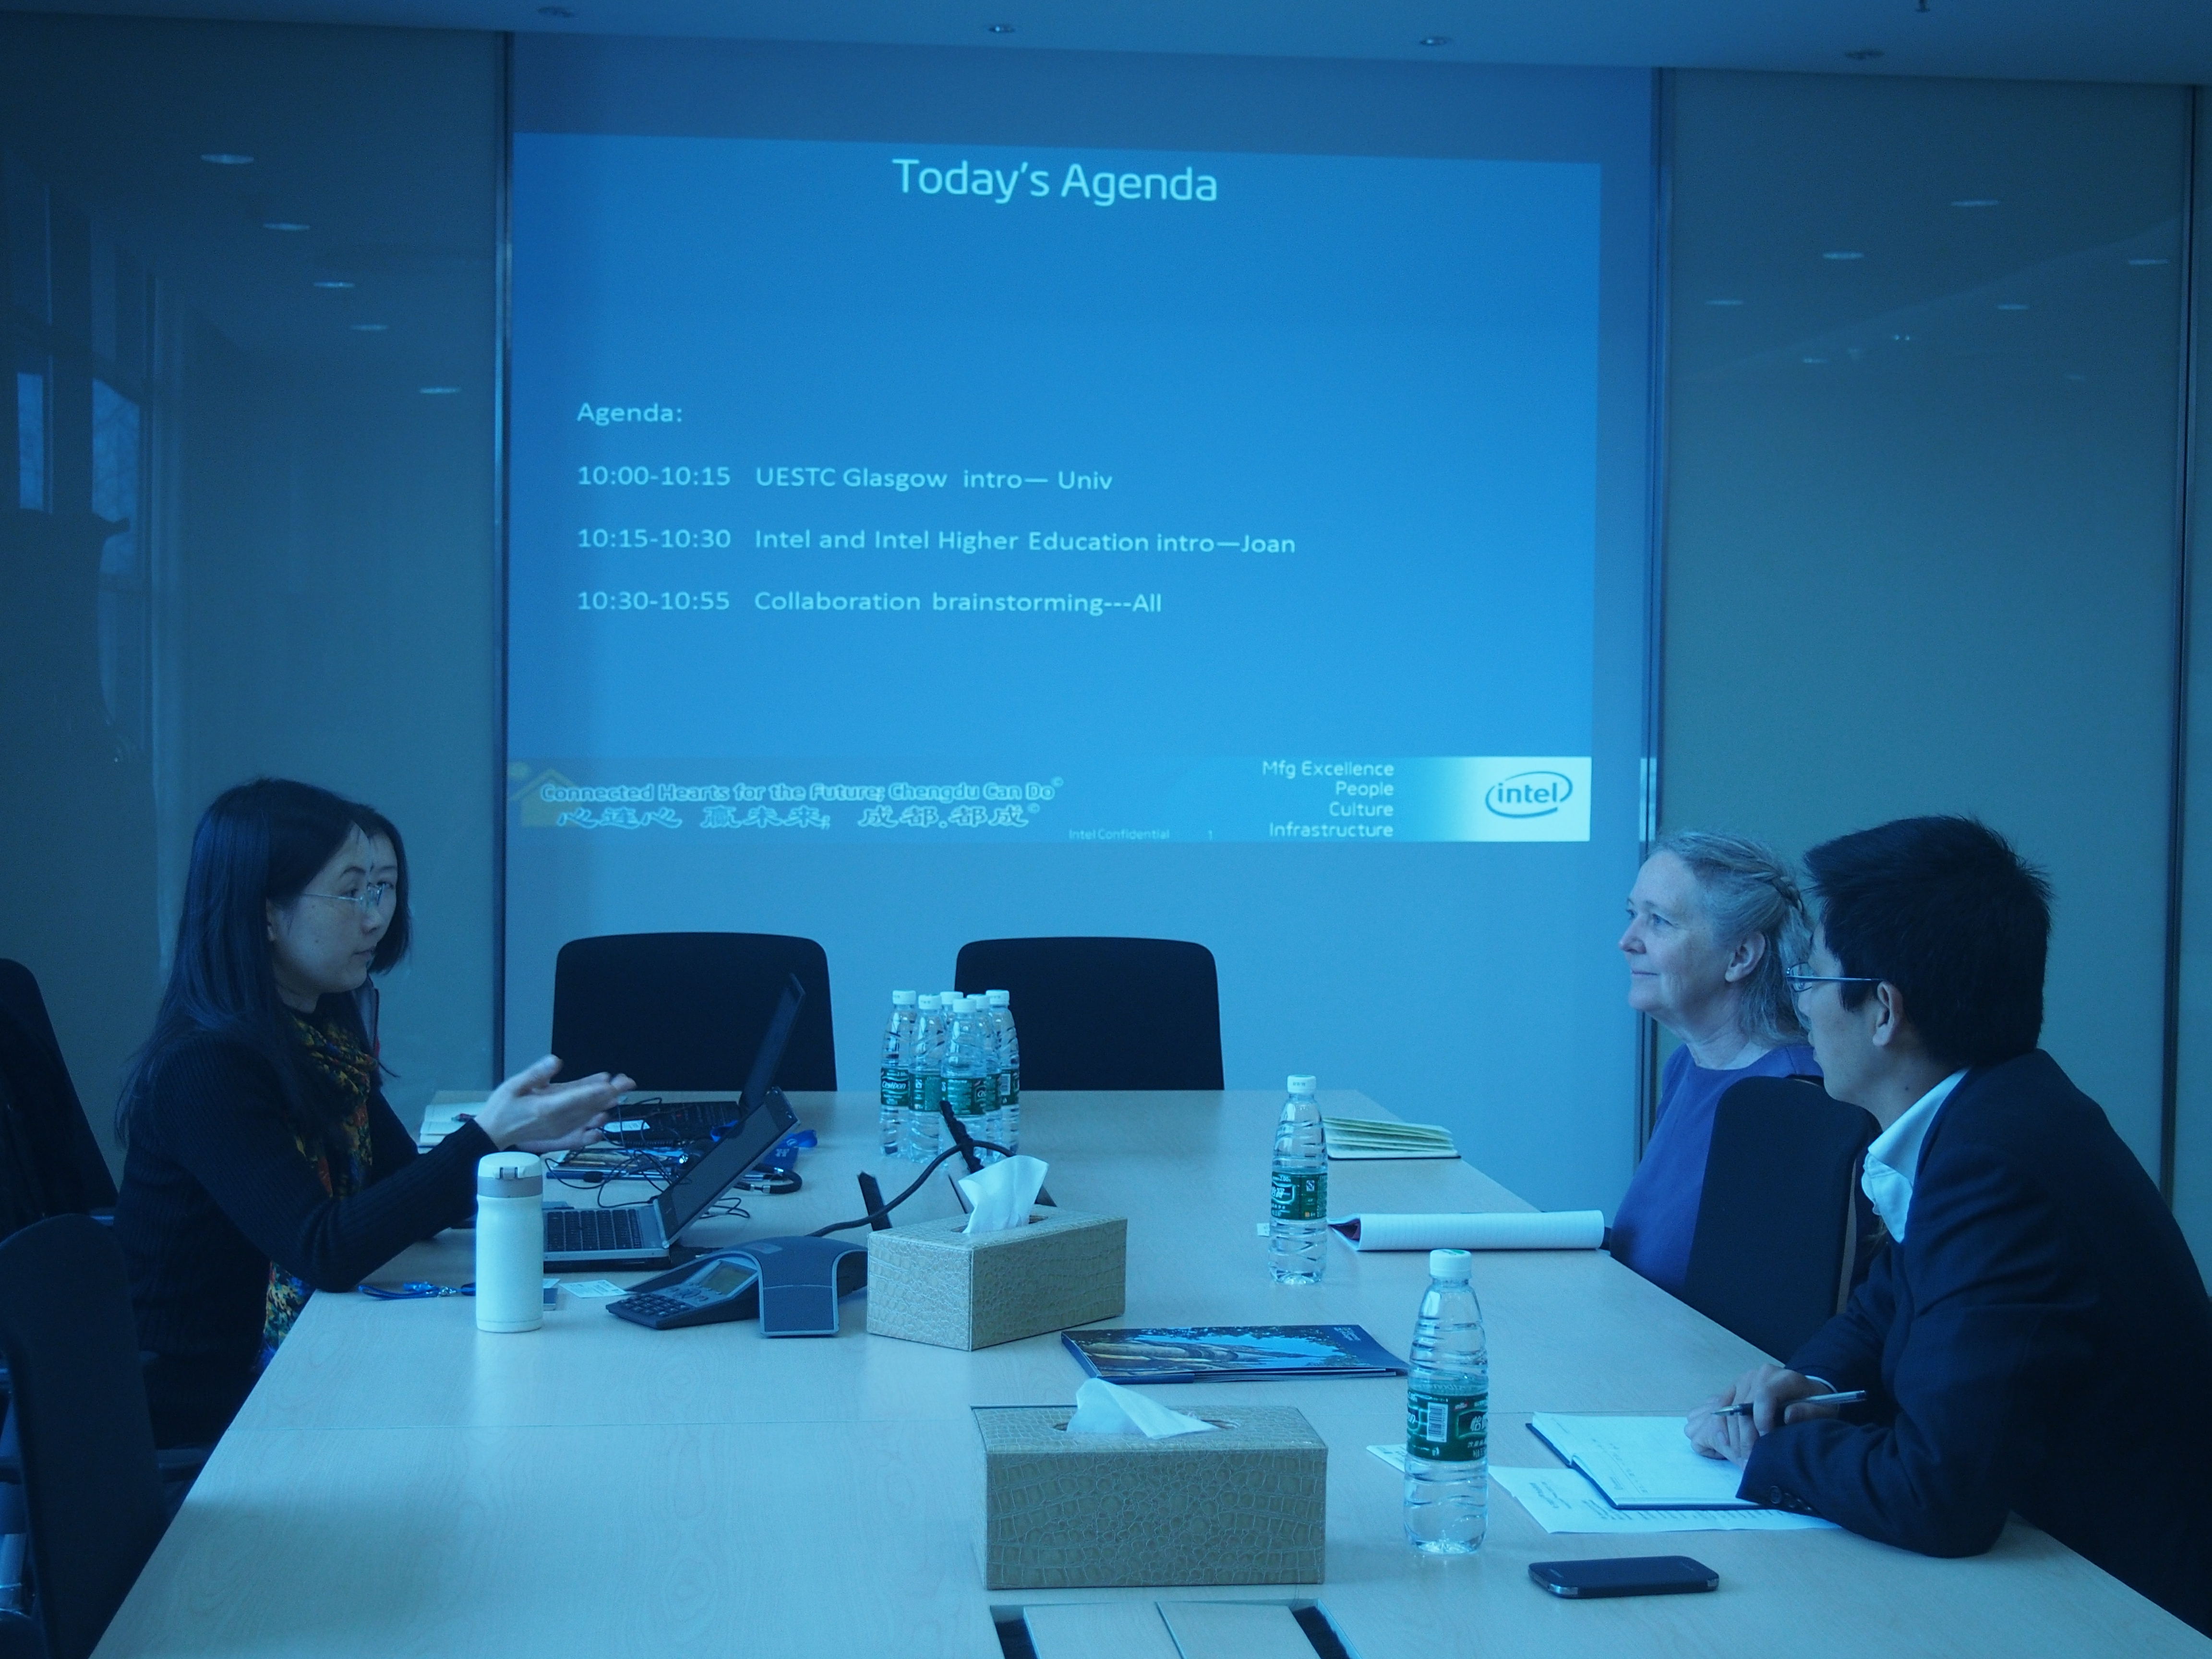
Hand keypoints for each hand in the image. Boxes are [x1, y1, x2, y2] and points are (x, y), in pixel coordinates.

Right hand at [471, 1056, 631, 1152]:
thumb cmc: (502, 1107)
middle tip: (628, 1081)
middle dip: (609, 1093)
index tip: (611, 1083)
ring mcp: (560, 1128)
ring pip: (588, 1114)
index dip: (595, 1091)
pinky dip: (595, 1115)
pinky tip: (607, 1107)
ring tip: (622, 1088)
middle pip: (588, 1106)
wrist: (493, 1134)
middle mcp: (557, 1120)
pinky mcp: (560, 1132)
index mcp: (546, 1109)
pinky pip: (582, 1123)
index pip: (576, 1099)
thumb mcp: (514, 1086)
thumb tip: (556, 1062)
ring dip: (606, 1102)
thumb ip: (536, 1074)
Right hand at [1684, 1365, 1833, 1464]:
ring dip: (1734, 1438)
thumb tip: (1788, 1415)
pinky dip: (1721, 1426)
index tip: (1767, 1441)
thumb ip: (1809, 1413)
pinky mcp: (1735, 1387)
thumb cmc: (1815, 1405)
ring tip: (1742, 1459)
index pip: (1764, 1396)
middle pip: (1743, 1407)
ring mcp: (1745, 1379)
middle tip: (1751, 1462)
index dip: (1761, 1420)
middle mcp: (1761, 1375)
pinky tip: (1726, 1444)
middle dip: (1746, 1438)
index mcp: (1784, 1378)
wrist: (1805, 1393)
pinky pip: (1721, 1407)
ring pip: (1730, 1411)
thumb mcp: (1823, 1411)